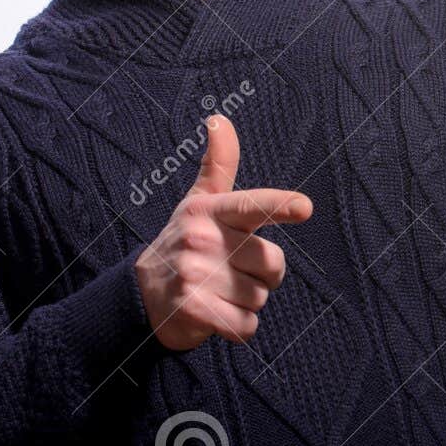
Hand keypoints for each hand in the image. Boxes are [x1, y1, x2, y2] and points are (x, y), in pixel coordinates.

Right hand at [134, 114, 312, 349]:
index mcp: (210, 211)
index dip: (279, 206)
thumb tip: (219, 118)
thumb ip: (218, 164)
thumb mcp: (200, 203)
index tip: (304, 207)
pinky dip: (239, 327)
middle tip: (230, 271)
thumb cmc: (183, 242)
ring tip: (218, 291)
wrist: (141, 295)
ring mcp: (194, 275)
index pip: (251, 206)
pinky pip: (246, 325)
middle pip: (272, 264)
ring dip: (247, 301)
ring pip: (260, 296)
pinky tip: (217, 315)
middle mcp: (201, 240)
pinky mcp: (192, 310)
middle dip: (261, 274)